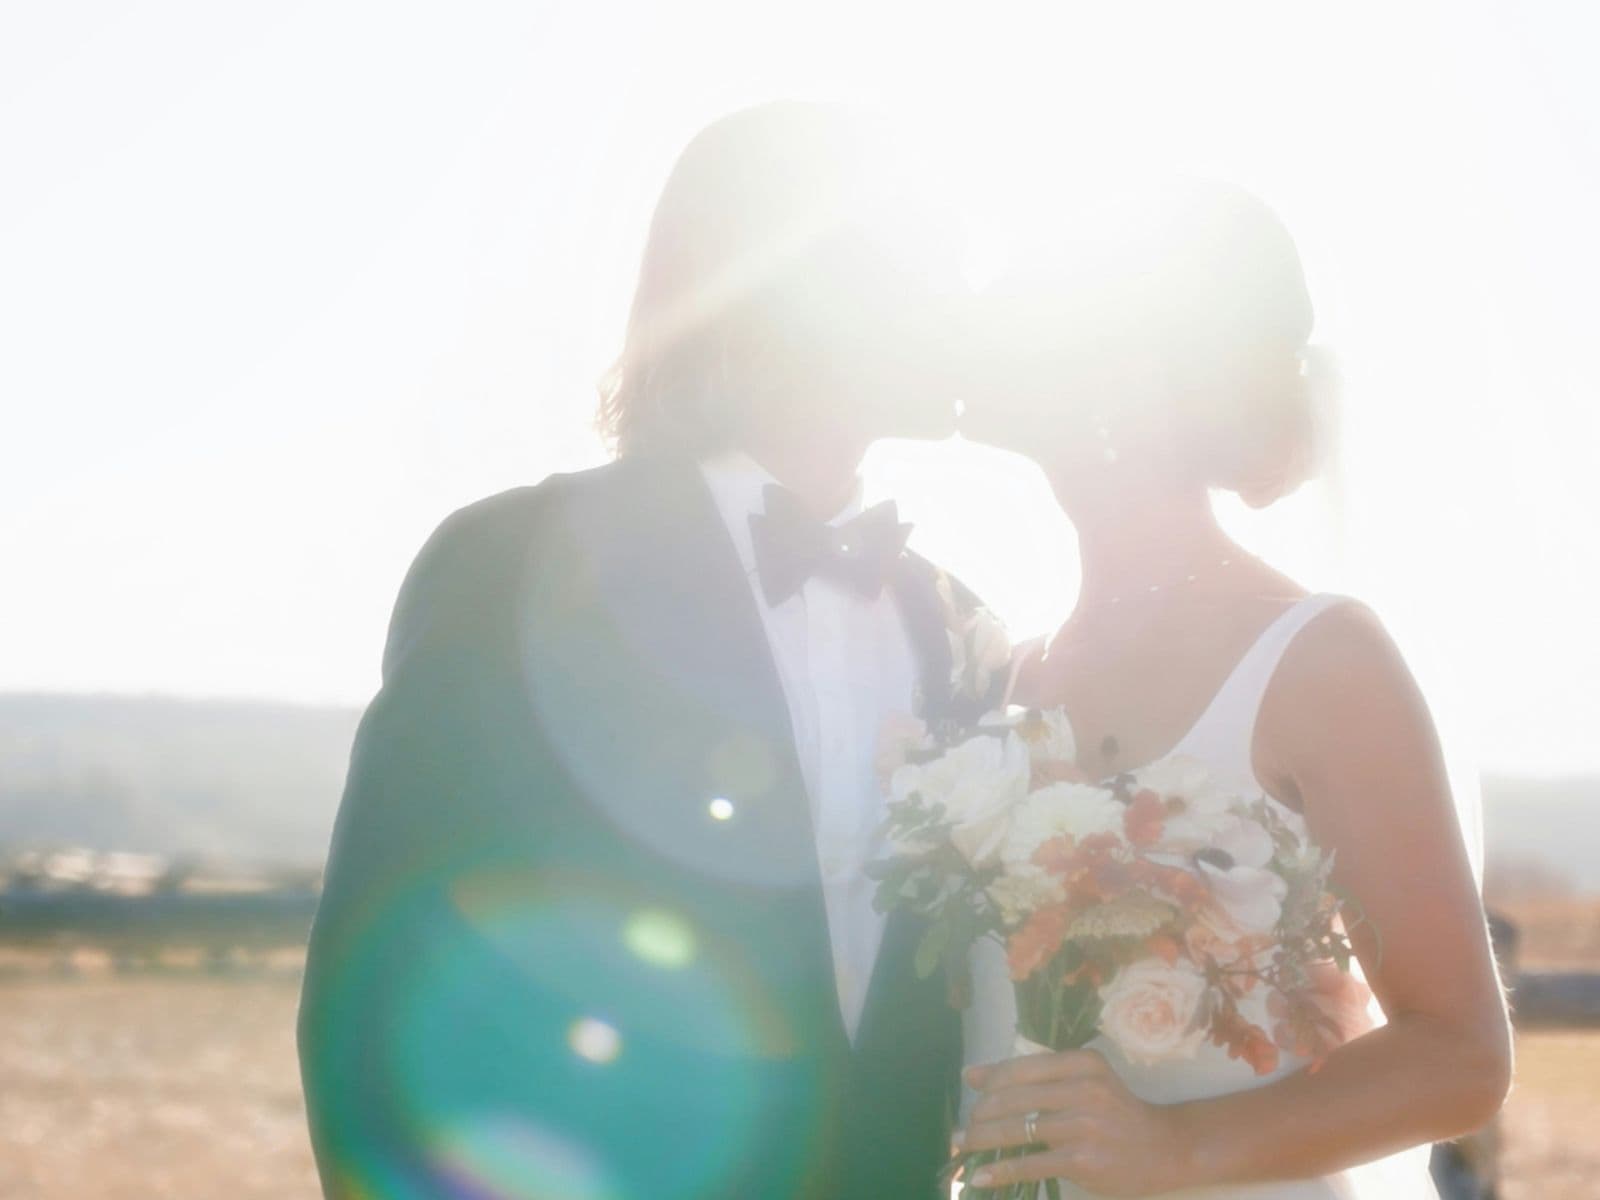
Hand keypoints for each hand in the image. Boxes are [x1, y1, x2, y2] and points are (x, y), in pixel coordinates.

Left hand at [958, 1050, 1192, 1196]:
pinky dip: (1000, 1170)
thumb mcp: (1081, 1081)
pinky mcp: (1083, 1159)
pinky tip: (981, 1176)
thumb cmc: (1116, 1112)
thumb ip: (1031, 1076)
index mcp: (1082, 1062)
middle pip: (1013, 1098)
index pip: (1019, 1068)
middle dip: (980, 1116)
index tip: (971, 1097)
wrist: (1165, 1148)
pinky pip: (1030, 1163)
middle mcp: (1084, 1088)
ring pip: (1017, 1130)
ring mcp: (1084, 1125)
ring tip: (964, 1149)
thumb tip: (972, 1075)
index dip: (988, 1084)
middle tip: (965, 1130)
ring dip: (983, 1142)